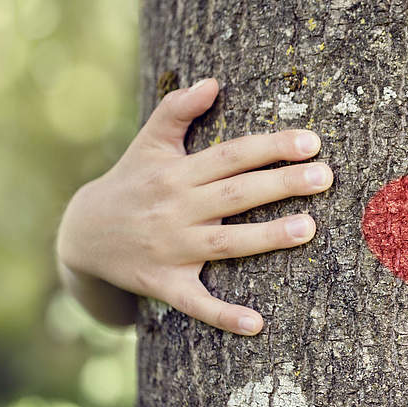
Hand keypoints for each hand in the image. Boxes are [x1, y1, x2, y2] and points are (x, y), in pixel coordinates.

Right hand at [55, 78, 332, 334]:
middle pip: (236, 194)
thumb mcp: (147, 144)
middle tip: (326, 176)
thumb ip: (176, 110)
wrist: (81, 237)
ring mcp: (170, 249)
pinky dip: (224, 315)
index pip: (231, 156)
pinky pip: (196, 303)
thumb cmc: (130, 183)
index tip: (311, 142)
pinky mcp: (163, 284)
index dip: (270, 147)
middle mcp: (175, 209)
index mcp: (176, 172)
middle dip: (281, 184)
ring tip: (309, 228)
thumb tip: (211, 82)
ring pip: (225, 244)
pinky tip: (257, 324)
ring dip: (266, 238)